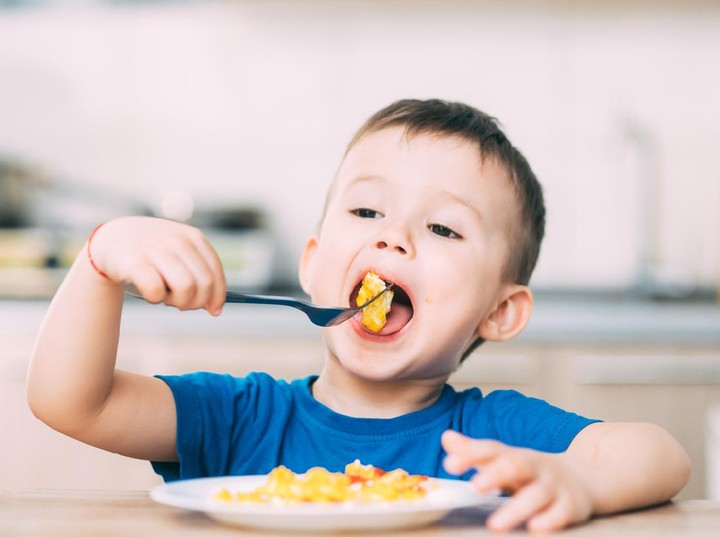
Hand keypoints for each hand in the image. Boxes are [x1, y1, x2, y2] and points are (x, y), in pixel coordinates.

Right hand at [88, 216, 225, 315]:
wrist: (110, 239)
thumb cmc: (151, 255)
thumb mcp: (178, 255)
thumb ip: (198, 275)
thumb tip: (215, 307)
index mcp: (192, 237)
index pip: (215, 271)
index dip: (218, 296)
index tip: (214, 311)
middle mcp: (177, 240)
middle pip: (204, 283)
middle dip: (197, 302)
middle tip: (183, 305)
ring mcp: (156, 249)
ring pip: (186, 287)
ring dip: (178, 302)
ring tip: (166, 298)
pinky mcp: (135, 262)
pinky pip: (157, 291)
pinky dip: (156, 299)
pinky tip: (150, 293)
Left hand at [442, 430, 592, 531]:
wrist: (585, 478)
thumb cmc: (532, 472)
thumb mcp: (505, 459)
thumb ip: (475, 452)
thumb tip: (446, 437)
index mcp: (514, 455)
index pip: (491, 450)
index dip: (470, 454)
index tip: (450, 464)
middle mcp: (534, 467)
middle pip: (516, 465)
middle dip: (495, 474)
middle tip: (475, 486)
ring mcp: (553, 486)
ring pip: (537, 494)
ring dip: (516, 508)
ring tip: (495, 523)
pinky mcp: (570, 506)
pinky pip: (561, 513)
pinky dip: (549, 520)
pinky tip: (535, 527)